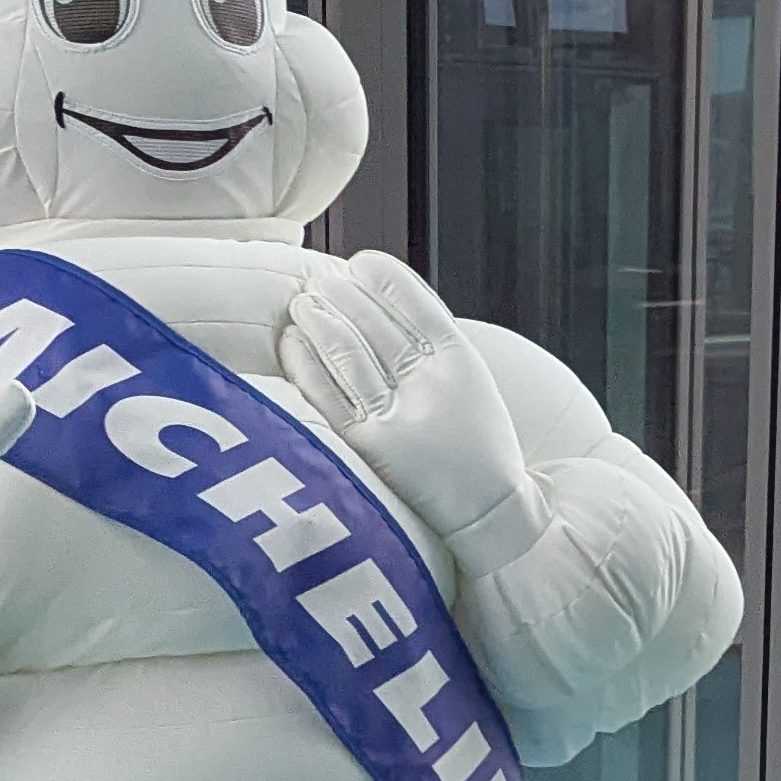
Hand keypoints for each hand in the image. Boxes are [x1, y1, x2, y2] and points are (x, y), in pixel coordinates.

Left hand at [280, 250, 539, 557]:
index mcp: (461, 362)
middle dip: (343, 295)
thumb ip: (435, 350)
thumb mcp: (472, 386)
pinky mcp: (369, 448)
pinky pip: (328, 395)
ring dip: (320, 320)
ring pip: (348, 352)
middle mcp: (429, 384)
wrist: (489, 517)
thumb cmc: (477, 451)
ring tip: (303, 302)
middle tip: (321, 279)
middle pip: (375, 323)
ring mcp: (398, 415)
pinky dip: (306, 363)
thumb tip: (383, 310)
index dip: (384, 278)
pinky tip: (292, 341)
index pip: (415, 303)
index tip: (360, 262)